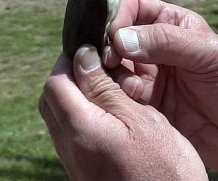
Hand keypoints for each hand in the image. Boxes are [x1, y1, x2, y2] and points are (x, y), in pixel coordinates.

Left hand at [39, 48, 207, 180]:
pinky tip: (111, 111)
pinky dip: (84, 113)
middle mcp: (69, 148)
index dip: (69, 60)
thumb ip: (106, 89)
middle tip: (97, 64)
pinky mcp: (84, 170)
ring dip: (77, 94)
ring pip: (60, 116)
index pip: (55, 83)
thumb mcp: (140, 121)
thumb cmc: (165, 169)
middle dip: (69, 75)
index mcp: (81, 131)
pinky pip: (72, 133)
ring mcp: (75, 162)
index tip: (91, 48)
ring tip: (109, 86)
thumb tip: (82, 57)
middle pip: (52, 99)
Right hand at [106, 0, 217, 178]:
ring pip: (111, 64)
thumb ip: (167, 41)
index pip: (132, 7)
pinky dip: (114, 93)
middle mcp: (154, 46)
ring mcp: (146, 74)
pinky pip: (117, 92)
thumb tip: (121, 38)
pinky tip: (126, 99)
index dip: (117, 15)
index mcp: (171, 24)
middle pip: (114, 35)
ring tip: (120, 82)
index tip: (113, 35)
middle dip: (105, 45)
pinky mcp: (142, 101)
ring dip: (107, 71)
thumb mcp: (209, 54)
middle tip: (105, 59)